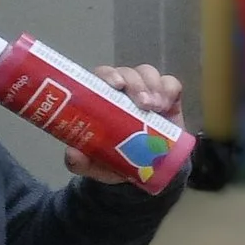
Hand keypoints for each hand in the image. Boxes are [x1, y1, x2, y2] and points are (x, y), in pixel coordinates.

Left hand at [67, 65, 183, 182]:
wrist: (149, 171)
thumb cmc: (116, 160)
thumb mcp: (94, 165)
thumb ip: (80, 162)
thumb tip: (72, 154)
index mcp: (101, 98)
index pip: (102, 76)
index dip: (109, 75)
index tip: (117, 86)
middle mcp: (123, 90)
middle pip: (127, 73)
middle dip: (135, 83)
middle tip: (142, 103)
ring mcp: (147, 91)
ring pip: (148, 74)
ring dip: (152, 86)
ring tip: (155, 107)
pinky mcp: (169, 98)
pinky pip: (171, 84)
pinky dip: (169, 90)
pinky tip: (168, 106)